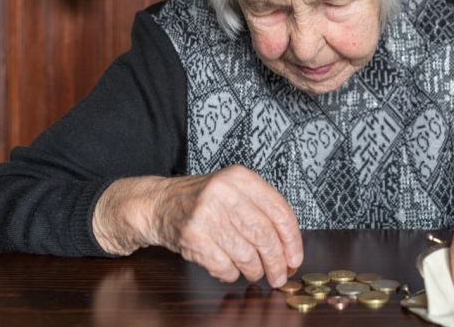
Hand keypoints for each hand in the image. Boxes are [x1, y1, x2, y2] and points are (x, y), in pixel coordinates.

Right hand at [93, 165, 302, 287]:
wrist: (158, 203)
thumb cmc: (202, 199)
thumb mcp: (233, 189)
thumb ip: (261, 209)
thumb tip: (289, 247)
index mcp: (240, 178)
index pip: (279, 210)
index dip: (292, 239)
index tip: (295, 257)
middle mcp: (224, 193)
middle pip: (264, 236)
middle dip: (276, 262)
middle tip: (279, 275)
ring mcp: (206, 215)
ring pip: (246, 255)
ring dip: (254, 270)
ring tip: (253, 271)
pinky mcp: (193, 237)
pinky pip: (224, 266)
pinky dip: (231, 273)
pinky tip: (229, 268)